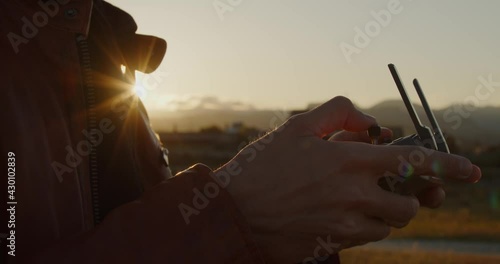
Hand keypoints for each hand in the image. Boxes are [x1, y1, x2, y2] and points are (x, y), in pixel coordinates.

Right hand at [217, 96, 480, 262]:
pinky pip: (364, 240)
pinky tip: (338, 215)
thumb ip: (339, 114)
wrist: (232, 212)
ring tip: (357, 201)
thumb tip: (372, 123)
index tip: (470, 170)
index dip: (447, 165)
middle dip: (407, 199)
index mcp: (348, 161)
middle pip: (407, 206)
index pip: (413, 162)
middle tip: (392, 190)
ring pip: (387, 227)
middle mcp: (352, 195)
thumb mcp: (297, 127)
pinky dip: (362, 228)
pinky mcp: (331, 246)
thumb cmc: (262, 166)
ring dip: (382, 214)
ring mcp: (343, 225)